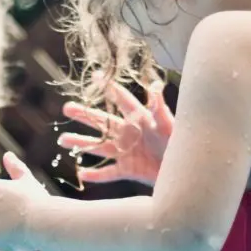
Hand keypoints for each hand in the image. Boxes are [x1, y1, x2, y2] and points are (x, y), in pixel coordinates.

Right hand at [57, 81, 172, 185]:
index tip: (97, 76)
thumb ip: (161, 109)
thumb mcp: (171, 127)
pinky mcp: (128, 170)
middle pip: (103, 122)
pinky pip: (109, 173)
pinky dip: (96, 174)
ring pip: (99, 147)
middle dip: (85, 115)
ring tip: (62, 139)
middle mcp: (130, 134)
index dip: (110, 88)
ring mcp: (127, 152)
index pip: (123, 101)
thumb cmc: (181, 146)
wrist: (188, 174)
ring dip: (81, 143)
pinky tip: (82, 173)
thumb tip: (156, 86)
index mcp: (141, 119)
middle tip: (66, 108)